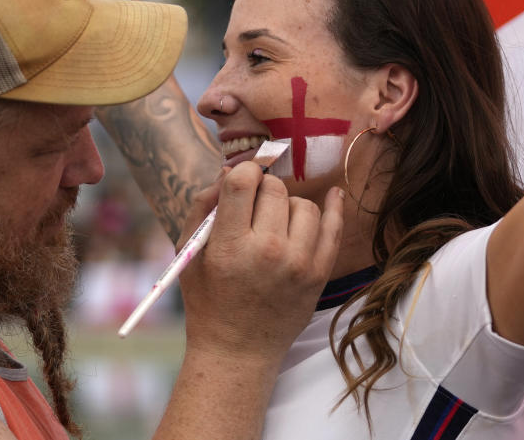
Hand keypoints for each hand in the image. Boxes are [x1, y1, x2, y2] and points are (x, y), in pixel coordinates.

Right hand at [179, 163, 343, 359]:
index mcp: (231, 246)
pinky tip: (334, 195)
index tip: (240, 180)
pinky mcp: (318, 275)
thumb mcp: (189, 253)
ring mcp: (298, 264)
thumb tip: (228, 171)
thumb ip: (202, 206)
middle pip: (275, 190)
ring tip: (274, 224)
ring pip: (304, 205)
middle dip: (262, 190)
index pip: (244, 183)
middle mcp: (268, 252)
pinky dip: (334, 208)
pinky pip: (333, 229)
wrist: (237, 351)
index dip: (242, 172)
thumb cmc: (208, 300)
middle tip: (252, 210)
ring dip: (288, 206)